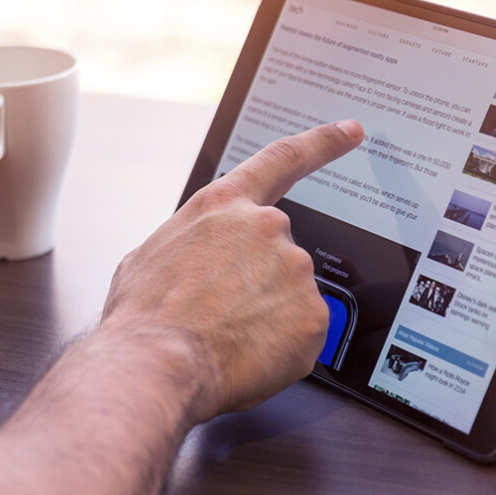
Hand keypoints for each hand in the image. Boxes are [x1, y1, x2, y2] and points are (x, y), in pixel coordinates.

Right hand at [101, 120, 363, 422]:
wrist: (157, 362)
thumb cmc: (145, 315)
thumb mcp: (149, 256)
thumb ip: (192, 243)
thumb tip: (198, 260)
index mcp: (224, 206)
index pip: (283, 159)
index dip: (322, 143)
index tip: (350, 132)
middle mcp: (266, 228)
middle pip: (278, 254)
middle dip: (256, 285)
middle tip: (220, 315)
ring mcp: (295, 270)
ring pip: (290, 296)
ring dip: (265, 316)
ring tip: (224, 336)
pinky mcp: (314, 315)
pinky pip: (302, 333)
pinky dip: (279, 346)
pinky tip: (245, 353)